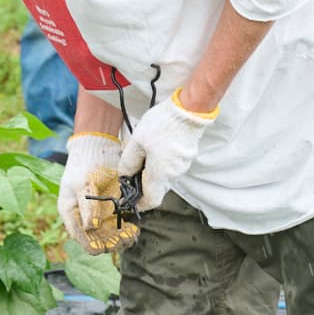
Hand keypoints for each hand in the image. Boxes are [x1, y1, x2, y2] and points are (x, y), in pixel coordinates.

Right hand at [57, 132, 123, 246]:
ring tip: (131, 233)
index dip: (91, 243)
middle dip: (110, 242)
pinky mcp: (112, 210)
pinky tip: (134, 228)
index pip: (79, 236)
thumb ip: (87, 206)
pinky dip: (126, 230)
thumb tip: (90, 227)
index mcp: (70, 212)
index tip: (105, 244)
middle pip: (96, 240)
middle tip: (123, 237)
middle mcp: (83, 217)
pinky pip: (119, 226)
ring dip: (120, 239)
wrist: (98, 147)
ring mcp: (98, 214)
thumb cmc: (85, 163)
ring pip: (109, 236)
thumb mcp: (83, 183)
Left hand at [118, 93, 217, 211]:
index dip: (140, 204)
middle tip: (131, 173)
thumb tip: (124, 176)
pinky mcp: (187, 157)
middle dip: (144, 185)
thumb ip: (128, 162)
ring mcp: (183, 166)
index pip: (151, 200)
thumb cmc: (162, 125)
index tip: (130, 200)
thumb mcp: (137, 142)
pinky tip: (154, 150)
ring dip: (152, 173)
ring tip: (142, 156)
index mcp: (160, 174)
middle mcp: (174, 174)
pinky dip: (161, 164)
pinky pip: (172, 167)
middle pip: (157, 189)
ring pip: (164, 178)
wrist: (189, 110)